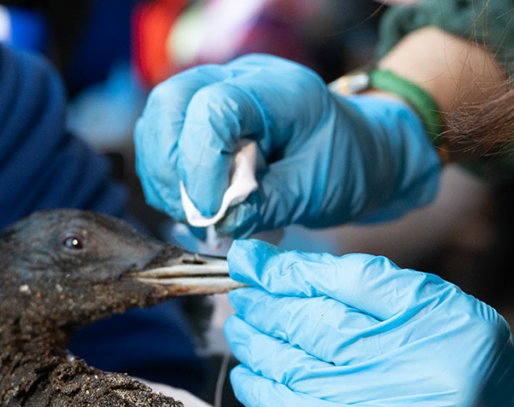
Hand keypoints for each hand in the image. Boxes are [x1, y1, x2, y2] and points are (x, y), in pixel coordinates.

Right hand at [134, 55, 441, 237]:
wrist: (357, 152)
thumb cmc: (345, 165)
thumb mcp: (318, 191)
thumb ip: (269, 205)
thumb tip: (219, 220)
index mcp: (279, 89)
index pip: (215, 109)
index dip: (201, 164)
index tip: (211, 212)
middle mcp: (239, 79)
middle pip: (170, 103)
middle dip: (172, 168)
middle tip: (196, 215)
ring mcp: (215, 92)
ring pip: (157, 121)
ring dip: (164, 176)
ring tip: (197, 215)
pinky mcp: (198, 117)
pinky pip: (160, 141)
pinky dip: (166, 179)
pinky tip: (193, 204)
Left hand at [223, 240, 513, 406]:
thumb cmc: (486, 390)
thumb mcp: (456, 322)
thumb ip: (386, 297)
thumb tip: (302, 277)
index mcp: (443, 319)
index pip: (350, 279)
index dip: (292, 268)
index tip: (254, 259)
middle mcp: (415, 362)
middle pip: (315, 322)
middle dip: (266, 303)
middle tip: (241, 290)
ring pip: (296, 364)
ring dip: (256, 342)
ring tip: (240, 325)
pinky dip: (262, 391)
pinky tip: (248, 372)